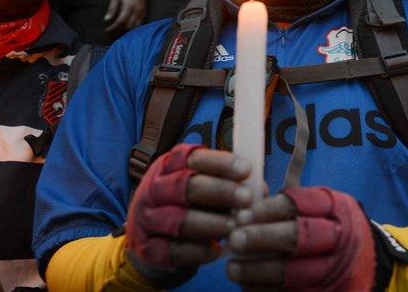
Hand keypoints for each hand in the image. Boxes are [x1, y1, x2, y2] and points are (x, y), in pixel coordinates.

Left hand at [104, 0, 146, 33]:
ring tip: (118, 28)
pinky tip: (126, 26)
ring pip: (133, 27)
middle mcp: (136, 11)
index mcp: (128, 6)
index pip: (121, 21)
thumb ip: (111, 8)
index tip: (107, 30)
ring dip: (125, 29)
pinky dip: (131, 28)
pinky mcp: (144, 15)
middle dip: (118, 29)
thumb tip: (106, 19)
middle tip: (111, 30)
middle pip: (127, 26)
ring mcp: (141, 14)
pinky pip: (138, 25)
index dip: (113, 28)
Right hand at [126, 144, 252, 287]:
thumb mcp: (206, 190)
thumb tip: (260, 189)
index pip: (192, 157)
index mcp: (169, 166)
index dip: (220, 163)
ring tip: (235, 227)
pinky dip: (195, 251)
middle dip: (219, 191)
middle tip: (246, 198)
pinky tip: (216, 250)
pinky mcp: (147, 248)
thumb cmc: (189, 207)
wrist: (154, 242)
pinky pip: (171, 250)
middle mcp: (153, 188)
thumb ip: (229, 185)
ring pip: (178, 219)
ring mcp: (147, 219)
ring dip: (210, 223)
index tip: (246, 170)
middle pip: (185, 186)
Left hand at [226, 186, 375, 290]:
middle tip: (235, 239)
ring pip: (293, 273)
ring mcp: (333, 271)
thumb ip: (289, 198)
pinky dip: (265, 291)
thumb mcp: (323, 206)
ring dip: (258, 272)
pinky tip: (247, 286)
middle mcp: (338, 239)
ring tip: (232, 268)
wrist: (367, 265)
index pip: (300, 204)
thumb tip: (252, 189)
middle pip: (298, 237)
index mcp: (335, 209)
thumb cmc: (332, 229)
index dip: (269, 209)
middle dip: (262, 238)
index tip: (243, 214)